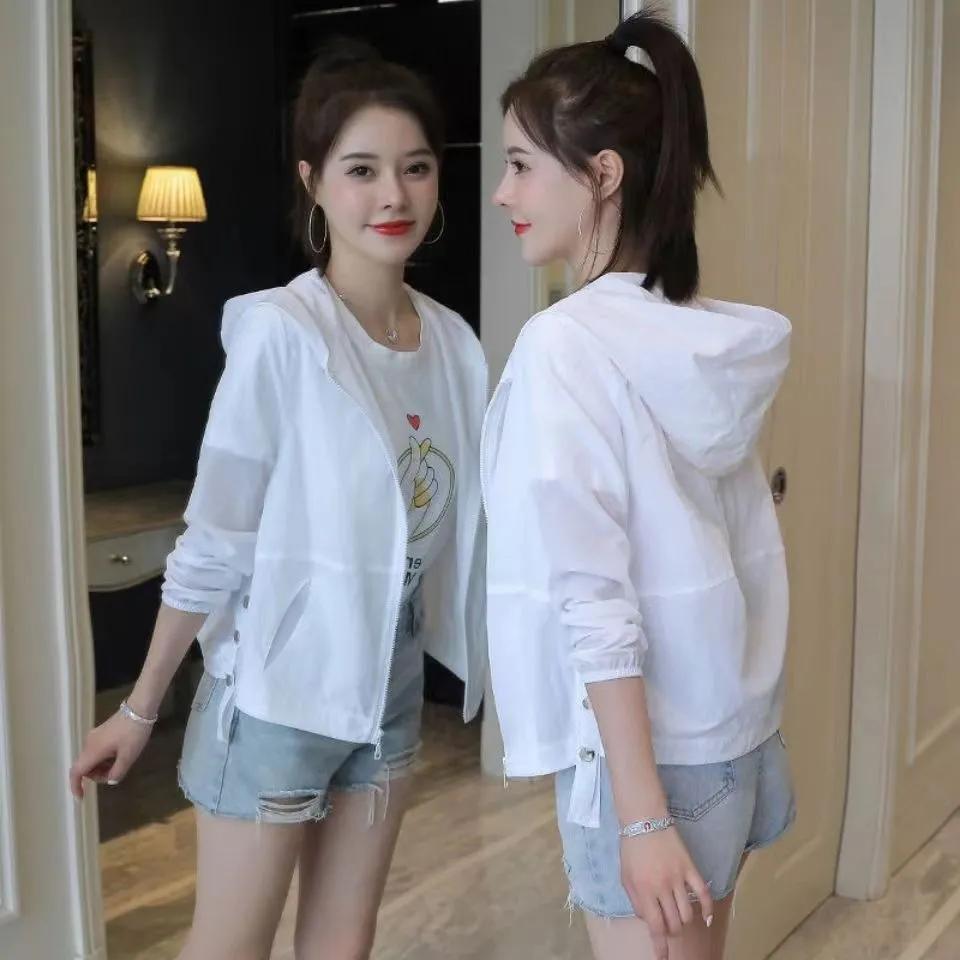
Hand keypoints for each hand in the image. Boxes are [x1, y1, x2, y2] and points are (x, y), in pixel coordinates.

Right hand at [69, 711, 153, 798]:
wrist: (140, 708)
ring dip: (102, 766)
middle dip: (97, 775)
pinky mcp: (101, 732)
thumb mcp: (128, 756)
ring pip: (92, 759)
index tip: (82, 797)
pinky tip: (120, 754)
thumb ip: (117, 772)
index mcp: (92, 751)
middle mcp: (89, 743)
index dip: (76, 786)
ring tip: (121, 762)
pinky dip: (104, 758)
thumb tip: (109, 780)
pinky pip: (97, 751)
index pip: (76, 772)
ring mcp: (94, 736)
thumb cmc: (134, 733)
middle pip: (85, 766)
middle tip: (116, 773)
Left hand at [620, 826, 713, 959]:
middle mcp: (662, 888)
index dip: (660, 947)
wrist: (644, 819)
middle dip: (671, 932)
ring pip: (688, 913)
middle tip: (668, 927)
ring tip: (679, 917)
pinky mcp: (690, 868)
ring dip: (684, 921)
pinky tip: (706, 918)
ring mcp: (678, 878)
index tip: (662, 958)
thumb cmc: (632, 849)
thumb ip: (636, 901)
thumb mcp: (626, 877)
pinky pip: (703, 893)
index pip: (655, 927)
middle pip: (674, 924)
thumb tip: (648, 919)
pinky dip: (707, 908)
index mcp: (644, 891)